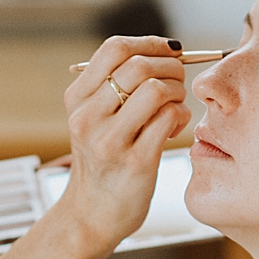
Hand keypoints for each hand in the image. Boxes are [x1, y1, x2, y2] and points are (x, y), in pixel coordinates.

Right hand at [51, 36, 190, 249]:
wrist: (92, 214)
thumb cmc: (103, 159)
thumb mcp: (94, 118)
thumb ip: (115, 85)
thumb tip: (165, 51)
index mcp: (77, 99)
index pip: (114, 49)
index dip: (150, 44)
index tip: (169, 52)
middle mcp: (88, 117)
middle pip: (139, 66)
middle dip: (171, 69)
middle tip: (177, 83)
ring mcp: (110, 140)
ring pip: (157, 90)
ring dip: (177, 93)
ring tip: (175, 107)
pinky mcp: (137, 161)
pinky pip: (170, 118)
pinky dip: (181, 117)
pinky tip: (175, 129)